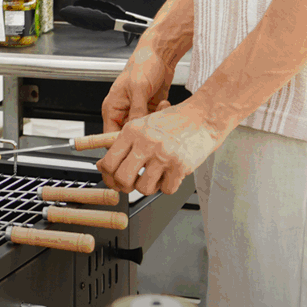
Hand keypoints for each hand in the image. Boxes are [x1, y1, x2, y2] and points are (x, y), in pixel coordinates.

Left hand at [97, 98, 230, 198]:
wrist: (203, 117)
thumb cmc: (174, 122)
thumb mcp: (143, 125)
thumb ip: (124, 144)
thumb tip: (103, 166)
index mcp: (132, 131)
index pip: (109, 161)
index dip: (108, 176)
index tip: (113, 180)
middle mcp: (145, 142)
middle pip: (123, 178)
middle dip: (125, 186)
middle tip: (132, 184)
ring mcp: (163, 154)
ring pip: (144, 188)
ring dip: (149, 187)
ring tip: (155, 177)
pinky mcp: (180, 165)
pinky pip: (166, 189)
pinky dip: (168, 187)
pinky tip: (170, 175)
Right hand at [100, 45, 174, 135]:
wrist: (160, 55)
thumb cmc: (143, 64)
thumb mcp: (138, 88)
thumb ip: (136, 111)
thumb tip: (135, 130)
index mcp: (112, 107)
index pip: (108, 135)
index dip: (118, 144)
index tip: (132, 146)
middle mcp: (123, 112)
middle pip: (127, 136)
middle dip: (140, 133)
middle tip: (151, 128)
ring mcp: (137, 112)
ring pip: (143, 131)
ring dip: (153, 123)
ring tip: (159, 109)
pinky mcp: (150, 111)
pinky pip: (154, 123)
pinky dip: (160, 117)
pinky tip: (164, 104)